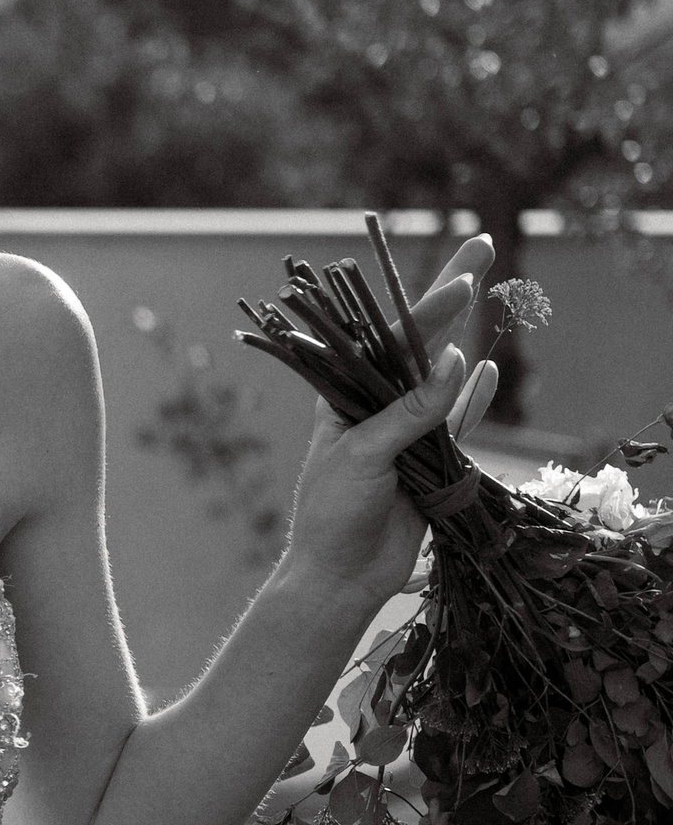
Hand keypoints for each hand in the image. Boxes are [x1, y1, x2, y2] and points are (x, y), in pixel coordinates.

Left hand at [282, 233, 499, 613]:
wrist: (340, 577)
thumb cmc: (333, 513)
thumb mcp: (365, 455)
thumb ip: (410, 411)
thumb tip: (455, 361)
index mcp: (345, 396)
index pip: (391, 339)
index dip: (427, 306)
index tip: (462, 281)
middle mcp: (376, 407)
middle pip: (421, 343)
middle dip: (450, 296)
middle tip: (482, 247)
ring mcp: (406, 434)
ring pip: (443, 379)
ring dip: (465, 336)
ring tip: (491, 294)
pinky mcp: (430, 464)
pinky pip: (458, 424)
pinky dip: (473, 400)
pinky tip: (486, 370)